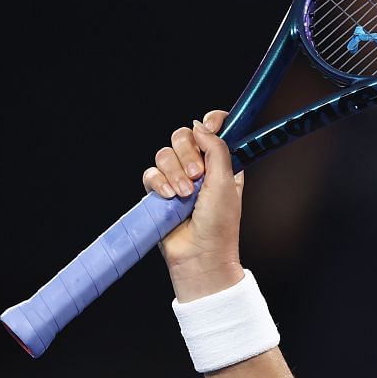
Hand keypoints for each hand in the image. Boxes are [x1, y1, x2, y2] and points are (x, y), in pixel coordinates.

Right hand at [143, 108, 243, 301]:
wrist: (199, 255)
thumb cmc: (219, 225)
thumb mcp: (226, 183)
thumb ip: (216, 149)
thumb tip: (202, 124)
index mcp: (222, 163)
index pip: (214, 130)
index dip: (211, 122)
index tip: (210, 125)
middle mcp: (199, 168)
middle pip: (184, 136)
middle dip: (188, 153)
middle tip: (198, 175)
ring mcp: (178, 179)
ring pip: (165, 154)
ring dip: (174, 172)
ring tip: (184, 194)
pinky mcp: (159, 192)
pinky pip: (151, 173)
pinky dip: (158, 182)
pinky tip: (168, 196)